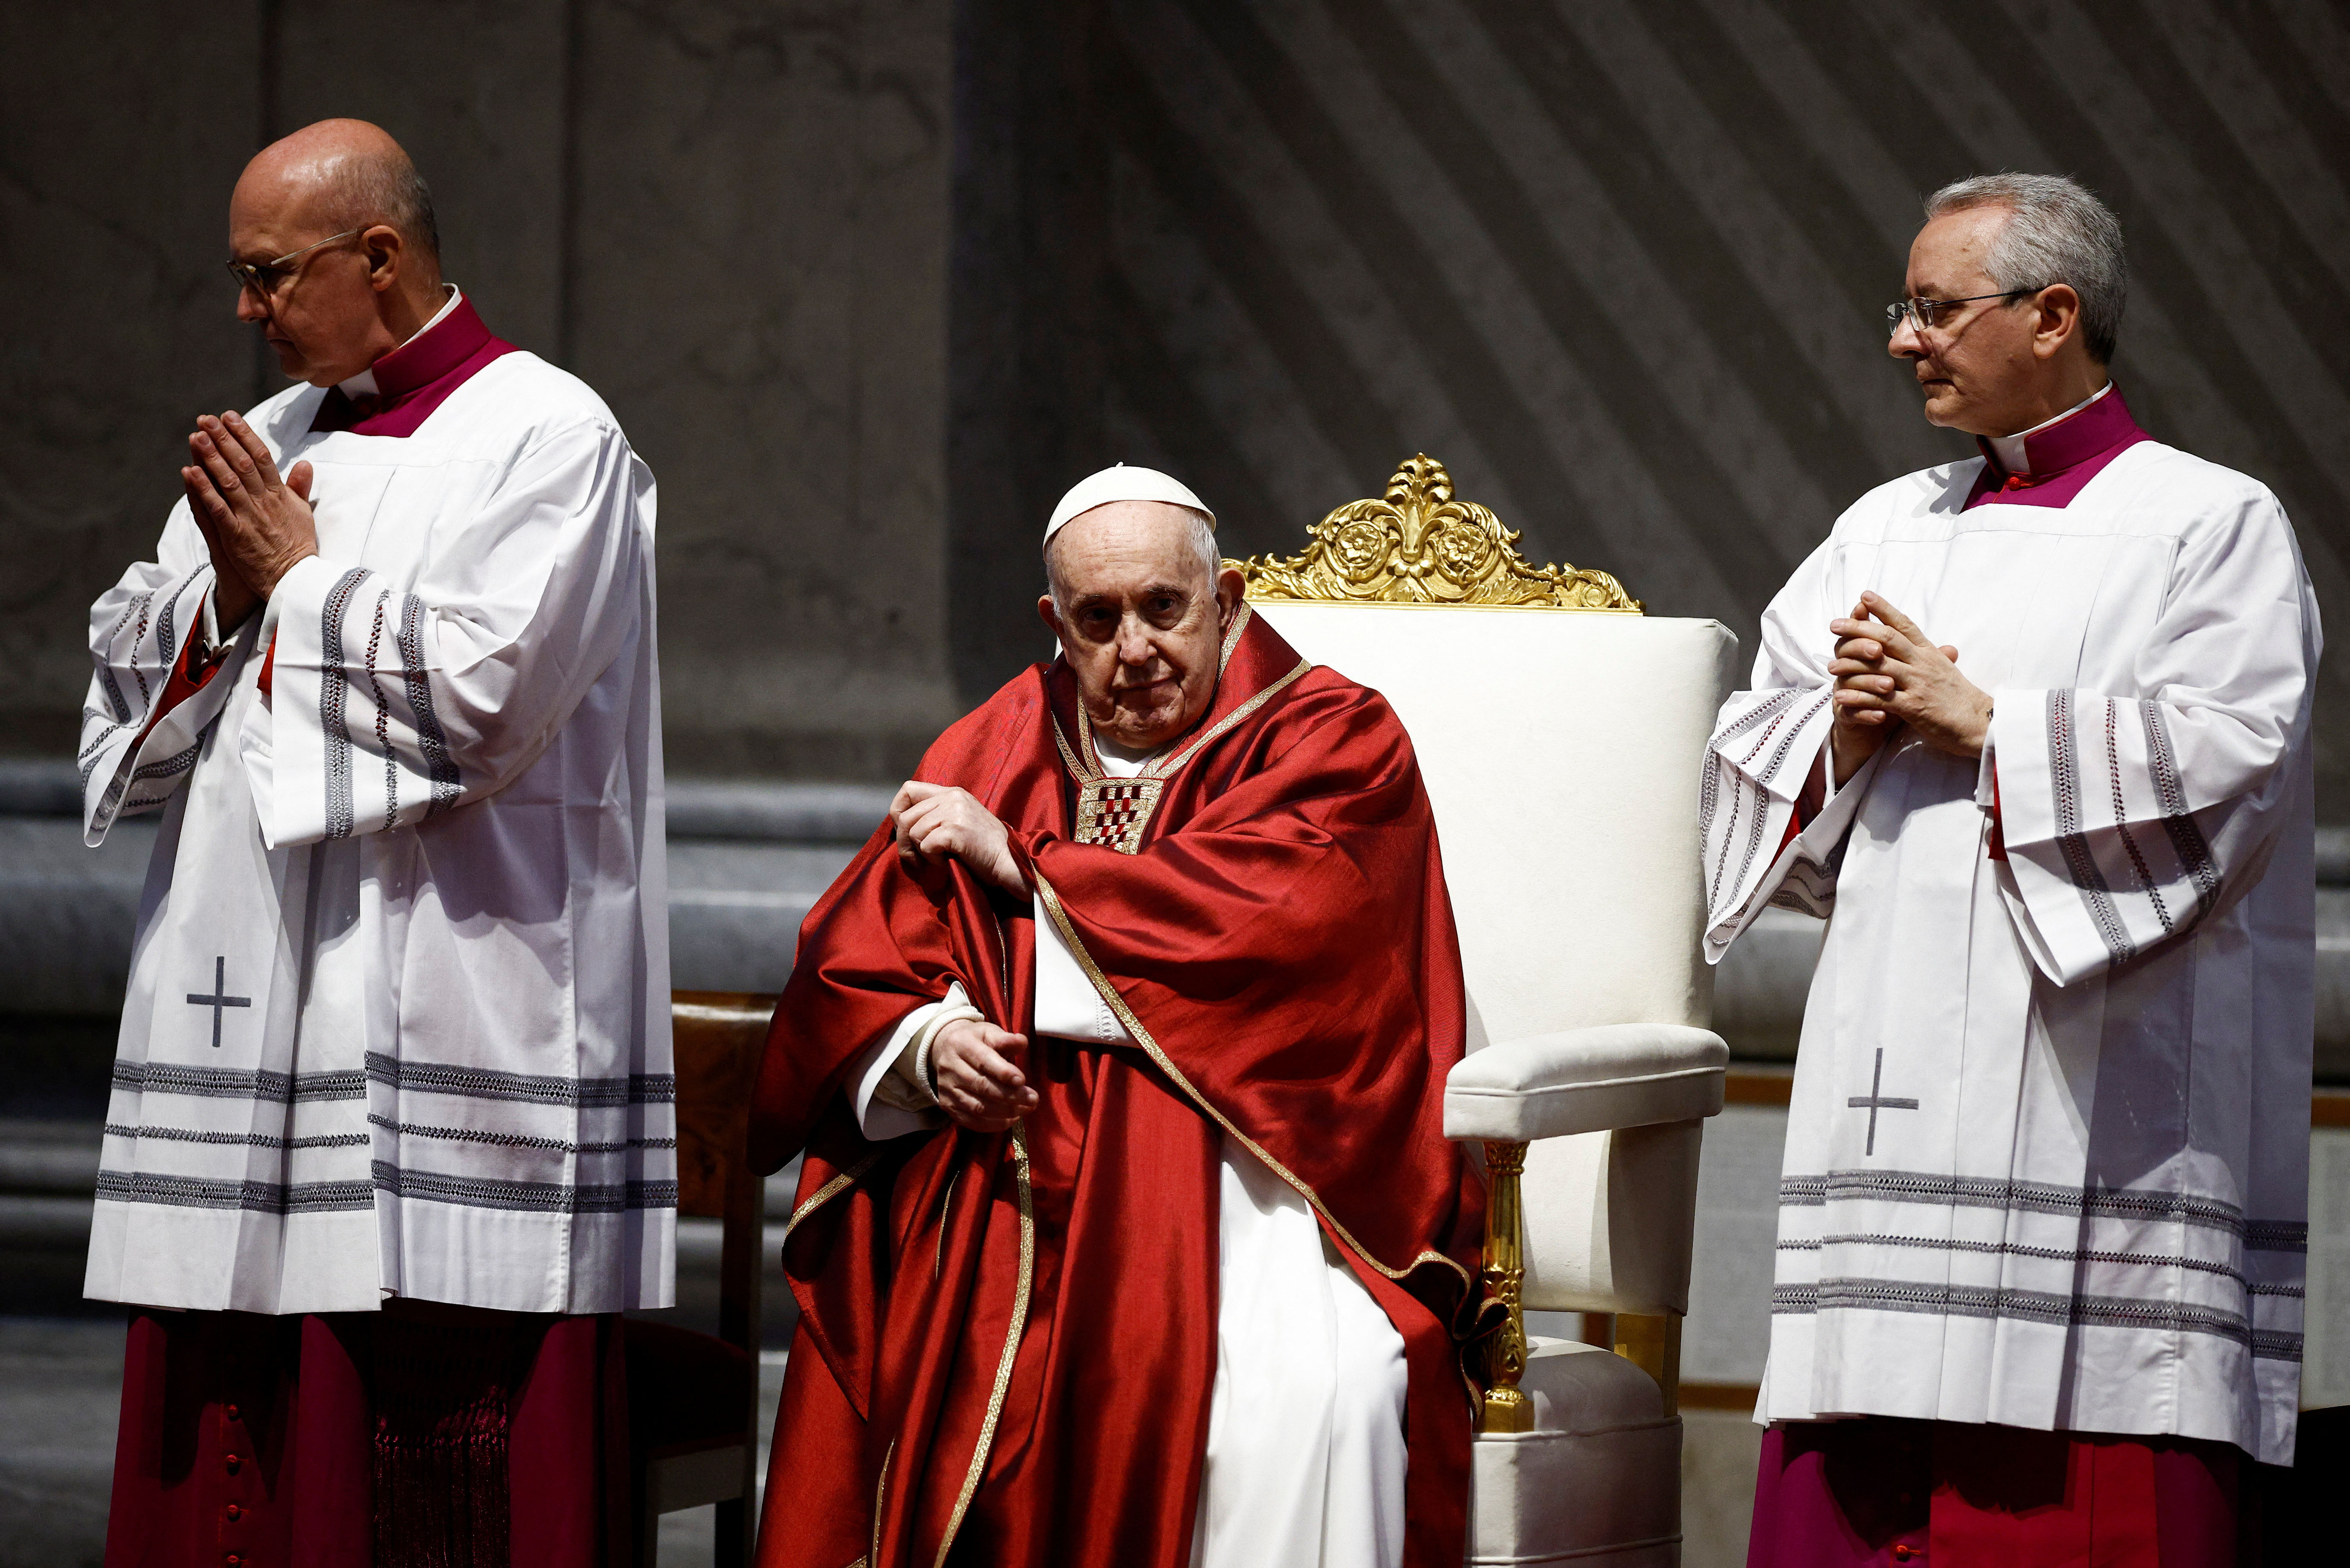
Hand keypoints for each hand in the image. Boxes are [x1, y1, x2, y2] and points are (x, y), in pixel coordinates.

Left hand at [182, 411, 317, 624]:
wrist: (295, 580)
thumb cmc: (298, 548)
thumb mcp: (304, 514)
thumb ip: (299, 488)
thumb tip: (304, 464)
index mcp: (280, 495)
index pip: (261, 457)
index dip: (244, 434)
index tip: (229, 416)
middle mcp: (265, 502)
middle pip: (242, 463)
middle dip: (223, 438)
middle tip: (205, 418)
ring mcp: (249, 518)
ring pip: (228, 481)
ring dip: (210, 457)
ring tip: (196, 436)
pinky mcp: (236, 536)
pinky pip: (217, 508)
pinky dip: (203, 489)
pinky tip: (190, 472)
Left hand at [891, 781, 1026, 895]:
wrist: (1012, 861)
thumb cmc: (985, 848)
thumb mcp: (961, 820)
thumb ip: (937, 814)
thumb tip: (902, 824)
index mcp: (952, 792)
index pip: (908, 789)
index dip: (898, 811)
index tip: (905, 832)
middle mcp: (952, 797)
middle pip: (906, 816)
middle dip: (905, 842)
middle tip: (917, 859)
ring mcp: (954, 812)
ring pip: (914, 832)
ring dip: (923, 852)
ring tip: (942, 857)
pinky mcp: (956, 829)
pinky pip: (926, 846)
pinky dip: (933, 860)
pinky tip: (949, 861)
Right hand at [930, 1017, 1036, 1131]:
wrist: (944, 1049)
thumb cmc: (975, 1041)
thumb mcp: (989, 1033)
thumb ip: (1006, 1039)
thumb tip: (1022, 1042)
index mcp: (961, 1045)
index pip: (983, 1060)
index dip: (1003, 1072)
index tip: (1022, 1080)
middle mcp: (950, 1068)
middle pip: (981, 1086)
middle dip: (1010, 1096)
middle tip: (1033, 1099)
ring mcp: (946, 1089)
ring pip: (977, 1107)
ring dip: (1005, 1112)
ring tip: (1026, 1109)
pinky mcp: (947, 1105)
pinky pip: (971, 1121)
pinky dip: (993, 1124)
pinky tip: (1011, 1119)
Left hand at [1827, 591, 1988, 778]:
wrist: (1980, 723)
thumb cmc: (1958, 697)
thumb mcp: (1943, 667)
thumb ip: (1925, 653)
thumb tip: (1911, 637)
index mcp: (1929, 652)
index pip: (1904, 624)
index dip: (1883, 609)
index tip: (1864, 596)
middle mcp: (1922, 664)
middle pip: (1886, 640)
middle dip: (1858, 629)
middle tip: (1834, 624)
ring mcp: (1918, 684)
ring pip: (1879, 668)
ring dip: (1851, 665)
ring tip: (1830, 665)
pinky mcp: (1914, 707)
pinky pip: (1880, 700)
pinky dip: (1858, 698)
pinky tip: (1840, 696)